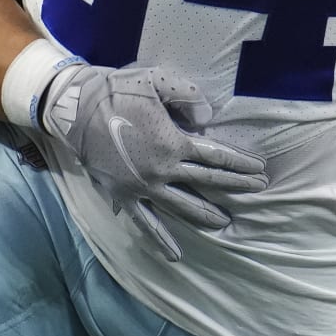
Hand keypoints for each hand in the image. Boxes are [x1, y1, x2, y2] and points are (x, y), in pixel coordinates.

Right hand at [38, 62, 267, 260]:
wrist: (75, 109)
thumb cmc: (118, 90)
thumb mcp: (157, 81)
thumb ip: (188, 97)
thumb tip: (208, 119)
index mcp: (174, 142)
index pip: (216, 157)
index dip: (240, 164)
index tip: (259, 170)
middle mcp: (163, 170)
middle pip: (208, 182)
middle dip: (236, 186)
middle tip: (259, 190)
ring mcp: (143, 187)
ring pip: (183, 208)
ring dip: (207, 215)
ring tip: (225, 222)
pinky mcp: (124, 196)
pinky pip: (146, 223)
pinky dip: (161, 240)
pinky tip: (175, 254)